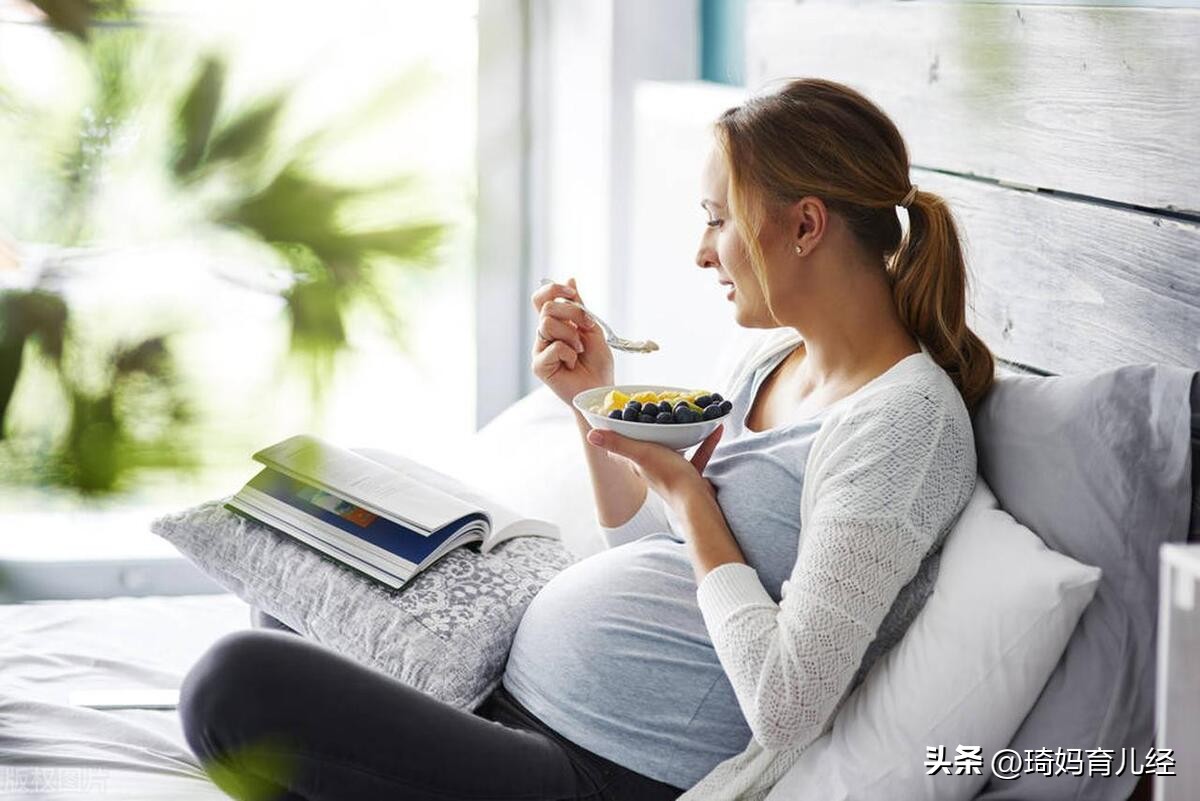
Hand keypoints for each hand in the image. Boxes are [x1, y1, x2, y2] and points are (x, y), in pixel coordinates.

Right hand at [530, 277, 614, 406]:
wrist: (600, 389)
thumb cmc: (597, 363)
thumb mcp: (592, 329)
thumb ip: (579, 306)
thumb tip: (570, 278)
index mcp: (555, 324)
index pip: (542, 298)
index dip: (554, 289)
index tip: (572, 294)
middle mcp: (544, 335)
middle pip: (548, 307)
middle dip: (573, 313)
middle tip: (587, 328)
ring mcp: (539, 350)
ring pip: (547, 324)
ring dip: (572, 336)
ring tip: (579, 350)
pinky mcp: (539, 366)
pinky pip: (553, 347)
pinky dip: (569, 353)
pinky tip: (573, 364)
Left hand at [584, 423, 723, 510]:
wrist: (696, 501)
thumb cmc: (668, 476)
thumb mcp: (642, 454)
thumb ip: (618, 444)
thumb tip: (590, 435)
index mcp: (638, 464)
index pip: (621, 451)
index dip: (617, 437)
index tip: (619, 419)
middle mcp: (652, 469)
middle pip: (646, 449)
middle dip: (649, 433)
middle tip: (654, 412)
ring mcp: (672, 473)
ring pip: (673, 451)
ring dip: (678, 435)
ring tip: (684, 417)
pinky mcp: (691, 477)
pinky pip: (698, 455)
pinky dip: (705, 442)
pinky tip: (715, 428)